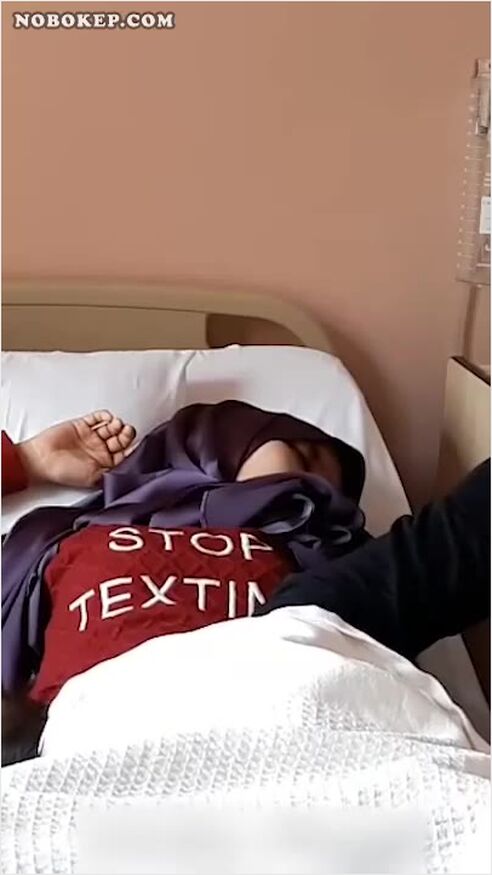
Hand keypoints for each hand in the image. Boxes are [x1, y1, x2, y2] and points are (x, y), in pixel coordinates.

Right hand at [16, 411, 135, 488]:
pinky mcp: (83, 425)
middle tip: (127, 431)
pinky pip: (98, 418)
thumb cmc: (65, 472)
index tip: (138, 445)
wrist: (43, 459)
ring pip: (111, 427)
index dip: (132, 449)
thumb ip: (113, 472)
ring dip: (117, 425)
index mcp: (104, 464)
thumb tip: (130, 470)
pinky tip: (107, 418)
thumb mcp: (95, 477)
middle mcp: (99, 450)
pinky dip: (105, 416)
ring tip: (116, 425)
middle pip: (120, 439)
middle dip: (127, 434)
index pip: (125, 454)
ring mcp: (91, 437)